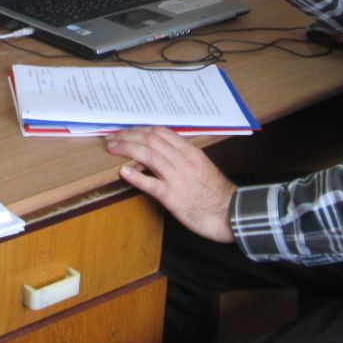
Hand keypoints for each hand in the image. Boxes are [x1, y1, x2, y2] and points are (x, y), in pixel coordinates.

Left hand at [106, 126, 235, 242]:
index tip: (126, 131)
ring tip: (112, 148)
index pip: (161, 132)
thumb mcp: (202, 166)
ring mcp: (178, 178)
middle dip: (128, 136)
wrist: (230, 213)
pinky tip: (123, 172)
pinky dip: (136, 176)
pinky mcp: (173, 197)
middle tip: (112, 138)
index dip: (139, 129)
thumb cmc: (216, 192)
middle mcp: (183, 161)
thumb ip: (184, 157)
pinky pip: (151, 184)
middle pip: (151, 140)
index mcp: (190, 152)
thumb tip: (163, 151)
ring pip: (148, 155)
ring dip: (126, 149)